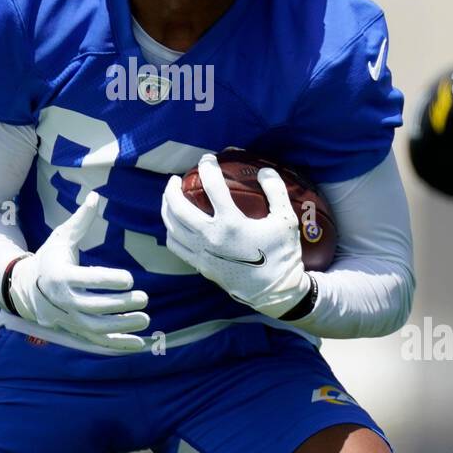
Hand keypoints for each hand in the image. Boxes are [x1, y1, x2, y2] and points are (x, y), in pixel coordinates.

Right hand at [7, 192, 148, 351]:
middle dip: (120, 305)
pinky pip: (98, 341)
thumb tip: (95, 195)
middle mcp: (63, 301)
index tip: (130, 278)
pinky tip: (140, 344)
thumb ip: (80, 221)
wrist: (27, 289)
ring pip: (98, 327)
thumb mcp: (61, 238)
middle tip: (144, 297)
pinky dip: (119, 345)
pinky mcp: (76, 331)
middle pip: (94, 307)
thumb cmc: (50, 258)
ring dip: (123, 326)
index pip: (87, 281)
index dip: (109, 280)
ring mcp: (69, 319)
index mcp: (60, 276)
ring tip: (146, 318)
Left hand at [161, 153, 309, 318]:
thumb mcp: (286, 220)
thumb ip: (276, 191)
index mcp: (231, 223)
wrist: (276, 292)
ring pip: (171, 227)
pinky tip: (176, 224)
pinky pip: (176, 246)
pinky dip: (171, 231)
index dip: (207, 168)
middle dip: (172, 189)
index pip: (212, 187)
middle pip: (178, 207)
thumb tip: (265, 170)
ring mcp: (202, 254)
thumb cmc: (282, 255)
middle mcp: (210, 237)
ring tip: (170, 198)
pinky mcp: (201, 266)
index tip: (207, 159)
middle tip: (175, 178)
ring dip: (167, 208)